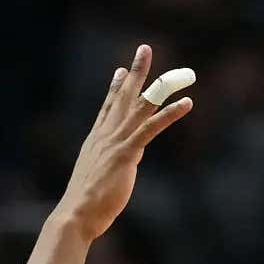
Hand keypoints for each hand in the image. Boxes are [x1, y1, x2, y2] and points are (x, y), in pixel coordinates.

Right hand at [57, 45, 193, 239]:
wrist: (76, 214)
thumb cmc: (84, 205)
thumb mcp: (95, 179)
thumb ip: (107, 167)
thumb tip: (117, 165)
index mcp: (96, 141)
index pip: (107, 108)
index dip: (115, 87)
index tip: (121, 70)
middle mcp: (105, 135)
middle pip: (123, 97)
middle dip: (136, 72)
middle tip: (144, 49)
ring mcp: (116, 141)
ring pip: (140, 105)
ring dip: (161, 85)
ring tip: (179, 72)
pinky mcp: (126, 152)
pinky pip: (152, 127)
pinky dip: (170, 113)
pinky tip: (187, 103)